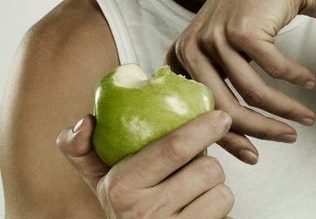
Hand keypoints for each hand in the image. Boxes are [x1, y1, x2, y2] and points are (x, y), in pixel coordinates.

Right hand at [57, 111, 233, 218]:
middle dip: (212, 160)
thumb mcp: (99, 180)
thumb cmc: (124, 208)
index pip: (174, 147)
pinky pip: (224, 212)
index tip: (221, 116)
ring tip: (195, 190)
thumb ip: (82, 149)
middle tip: (205, 161)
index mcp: (122, 186)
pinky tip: (201, 208)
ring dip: (215, 186)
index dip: (204, 127)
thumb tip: (85, 122)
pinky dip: (218, 206)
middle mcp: (146, 213)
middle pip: (206, 168)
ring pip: (220, 191)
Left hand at [166, 0, 315, 160]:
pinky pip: (274, 70)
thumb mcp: (223, 44)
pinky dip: (295, 78)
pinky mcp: (242, 30)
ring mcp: (215, 36)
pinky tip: (309, 80)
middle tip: (288, 139)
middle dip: (261, 131)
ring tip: (307, 116)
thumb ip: (215, 77)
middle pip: (225, 109)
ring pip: (253, 93)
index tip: (253, 154)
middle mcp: (193, 46)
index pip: (199, 111)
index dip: (227, 139)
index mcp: (182, 55)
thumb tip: (227, 129)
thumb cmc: (251, 14)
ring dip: (285, 109)